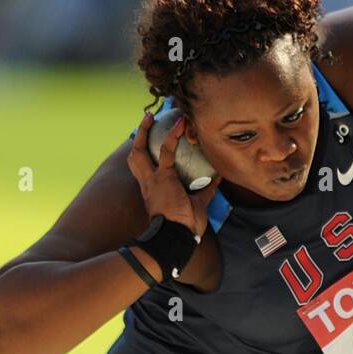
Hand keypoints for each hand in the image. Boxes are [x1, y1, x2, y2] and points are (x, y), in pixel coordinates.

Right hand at [127, 110, 220, 236]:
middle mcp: (149, 183)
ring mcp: (154, 180)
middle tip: (146, 121)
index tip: (152, 141)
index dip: (146, 153)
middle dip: (139, 138)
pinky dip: (174, 136)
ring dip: (144, 132)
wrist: (177, 238)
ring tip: (152, 115)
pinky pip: (167, 151)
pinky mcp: (164, 177)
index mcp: (154, 190)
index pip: (145, 168)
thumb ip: (205, 190)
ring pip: (140, 151)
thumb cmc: (185, 227)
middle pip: (135, 157)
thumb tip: (217, 178)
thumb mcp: (197, 205)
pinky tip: (180, 124)